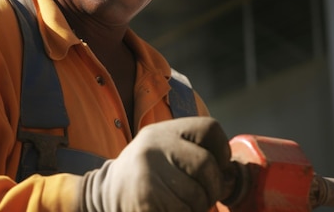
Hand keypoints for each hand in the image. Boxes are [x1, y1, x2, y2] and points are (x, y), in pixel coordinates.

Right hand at [78, 117, 231, 211]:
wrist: (103, 192)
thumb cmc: (146, 175)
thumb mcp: (164, 152)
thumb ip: (193, 154)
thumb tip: (230, 176)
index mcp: (163, 131)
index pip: (209, 128)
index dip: (222, 151)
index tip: (218, 168)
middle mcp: (154, 146)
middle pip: (206, 164)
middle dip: (212, 188)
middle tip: (204, 198)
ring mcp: (147, 171)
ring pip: (196, 195)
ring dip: (197, 207)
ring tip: (183, 206)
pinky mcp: (144, 198)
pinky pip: (182, 211)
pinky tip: (171, 209)